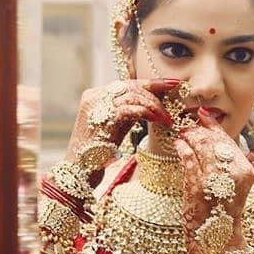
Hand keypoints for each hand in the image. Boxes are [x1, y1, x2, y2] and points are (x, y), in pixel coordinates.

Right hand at [63, 78, 177, 167]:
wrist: (80, 170)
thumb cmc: (100, 151)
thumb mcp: (117, 125)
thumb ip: (130, 111)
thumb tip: (154, 102)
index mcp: (97, 95)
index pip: (128, 84)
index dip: (152, 83)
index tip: (173, 84)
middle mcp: (95, 96)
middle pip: (132, 87)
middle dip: (155, 96)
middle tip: (171, 110)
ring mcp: (97, 106)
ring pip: (133, 96)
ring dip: (154, 107)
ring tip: (167, 120)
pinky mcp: (103, 118)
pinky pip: (131, 110)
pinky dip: (147, 114)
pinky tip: (157, 121)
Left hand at [174, 110, 253, 253]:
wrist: (219, 240)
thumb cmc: (224, 212)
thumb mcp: (234, 185)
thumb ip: (228, 163)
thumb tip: (215, 138)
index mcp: (244, 170)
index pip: (228, 140)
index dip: (214, 126)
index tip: (204, 115)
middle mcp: (232, 173)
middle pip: (214, 141)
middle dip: (200, 130)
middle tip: (189, 126)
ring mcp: (214, 179)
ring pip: (201, 147)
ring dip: (190, 137)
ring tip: (184, 134)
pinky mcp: (198, 186)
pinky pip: (189, 160)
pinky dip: (183, 150)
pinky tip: (179, 146)